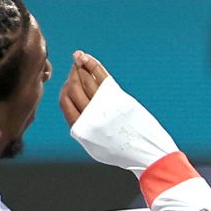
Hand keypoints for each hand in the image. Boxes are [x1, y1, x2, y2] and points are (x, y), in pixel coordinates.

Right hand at [62, 51, 179, 172]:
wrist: (146, 152)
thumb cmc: (122, 151)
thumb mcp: (95, 145)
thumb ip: (84, 128)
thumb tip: (77, 112)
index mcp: (81, 129)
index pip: (65, 102)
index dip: (65, 90)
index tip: (68, 81)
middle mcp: (90, 116)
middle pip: (74, 89)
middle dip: (72, 75)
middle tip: (74, 64)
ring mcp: (104, 106)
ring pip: (86, 81)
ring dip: (80, 67)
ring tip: (79, 58)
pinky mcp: (117, 98)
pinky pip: (101, 78)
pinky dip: (93, 65)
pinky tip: (86, 57)